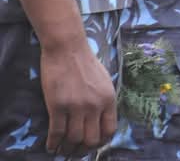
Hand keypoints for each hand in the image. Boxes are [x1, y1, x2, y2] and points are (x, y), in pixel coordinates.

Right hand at [39, 37, 116, 154]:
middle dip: (83, 149)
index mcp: (109, 99)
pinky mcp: (57, 105)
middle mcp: (95, 105)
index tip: (93, 144)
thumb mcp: (105, 81)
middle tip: (76, 150)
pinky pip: (56, 132)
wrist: (67, 48)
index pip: (109, 130)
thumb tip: (101, 120)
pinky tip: (51, 146)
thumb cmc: (85, 62)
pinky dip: (53, 143)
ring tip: (63, 149)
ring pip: (74, 139)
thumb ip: (104, 101)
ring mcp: (76, 106)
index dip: (101, 141)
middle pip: (91, 139)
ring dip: (67, 148)